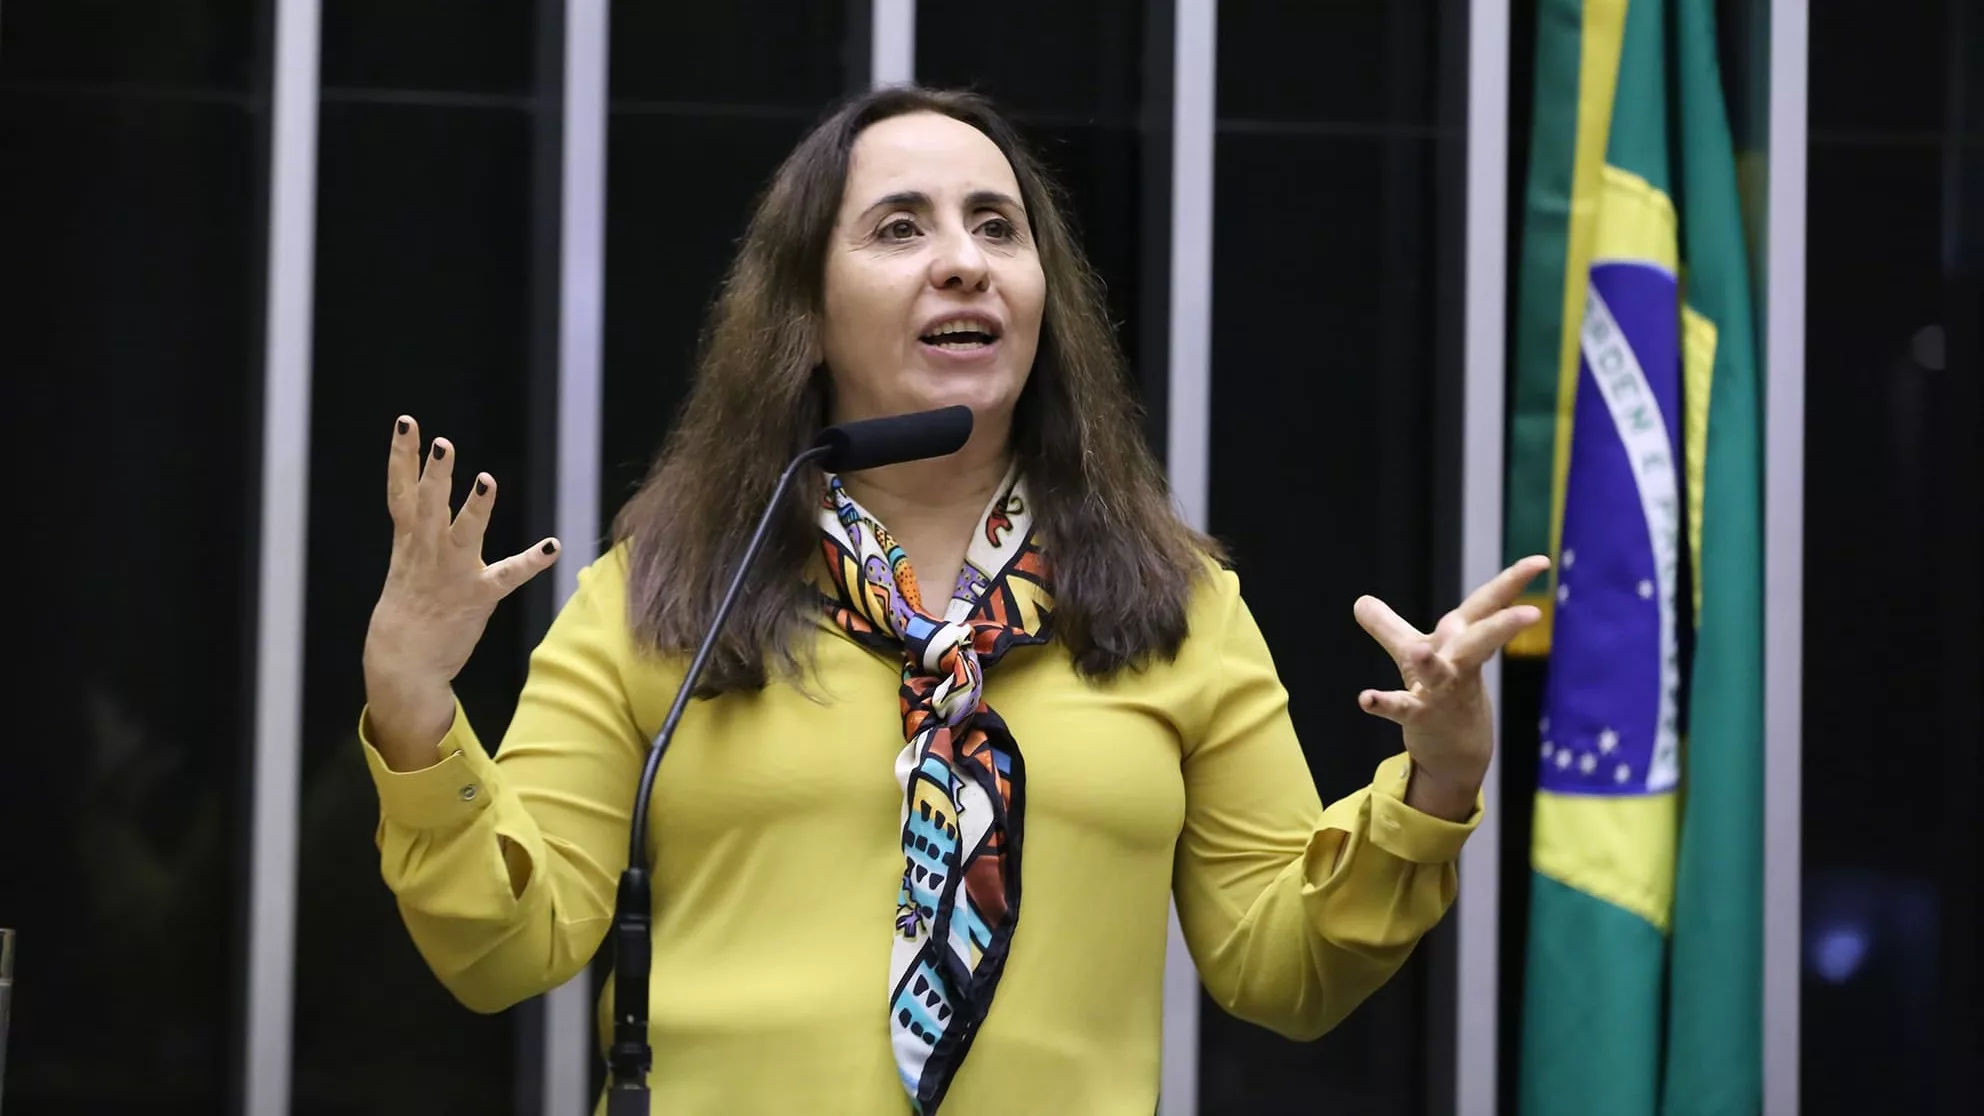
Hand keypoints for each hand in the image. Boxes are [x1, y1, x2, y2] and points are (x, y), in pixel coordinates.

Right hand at [362, 415, 559, 765]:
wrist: (401, 662)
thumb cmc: (407, 608)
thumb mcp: (405, 561)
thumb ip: (418, 528)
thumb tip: (423, 493)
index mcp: (409, 540)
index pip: (402, 490)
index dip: (403, 455)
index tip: (406, 422)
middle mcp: (428, 551)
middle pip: (429, 505)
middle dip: (434, 474)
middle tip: (442, 442)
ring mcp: (453, 573)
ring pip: (463, 533)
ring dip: (475, 508)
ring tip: (486, 480)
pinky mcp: (477, 596)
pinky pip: (508, 576)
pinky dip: (531, 562)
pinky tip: (552, 546)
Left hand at [1351, 555, 1550, 819]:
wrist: (1454, 753)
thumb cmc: (1441, 694)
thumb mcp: (1413, 655)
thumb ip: (1389, 628)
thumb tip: (1360, 601)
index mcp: (1460, 639)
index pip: (1489, 605)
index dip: (1514, 581)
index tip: (1542, 561)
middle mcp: (1457, 663)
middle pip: (1482, 639)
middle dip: (1504, 625)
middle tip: (1532, 613)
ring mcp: (1442, 691)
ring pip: (1441, 674)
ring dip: (1431, 663)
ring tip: (1420, 651)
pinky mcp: (1422, 716)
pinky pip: (1403, 709)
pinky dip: (1384, 703)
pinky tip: (1366, 699)